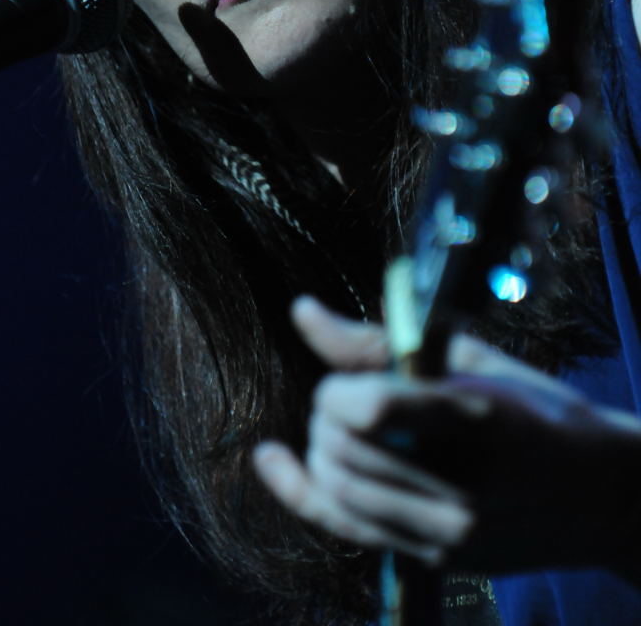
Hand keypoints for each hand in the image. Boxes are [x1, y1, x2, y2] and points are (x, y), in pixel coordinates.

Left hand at [253, 297, 640, 577]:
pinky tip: (272, 460)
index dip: (338, 389)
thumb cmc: (539, 410)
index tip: (346, 380)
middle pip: (342, 449)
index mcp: (477, 418)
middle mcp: (461, 485)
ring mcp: (448, 530)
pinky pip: (344, 527)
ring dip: (320, 448)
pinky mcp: (437, 557)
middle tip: (344, 397)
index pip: (369, 409)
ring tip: (339, 428)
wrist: (598, 494)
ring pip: (336, 487)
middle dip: (325, 414)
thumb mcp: (470, 358)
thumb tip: (302, 313)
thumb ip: (377, 340)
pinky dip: (298, 491)